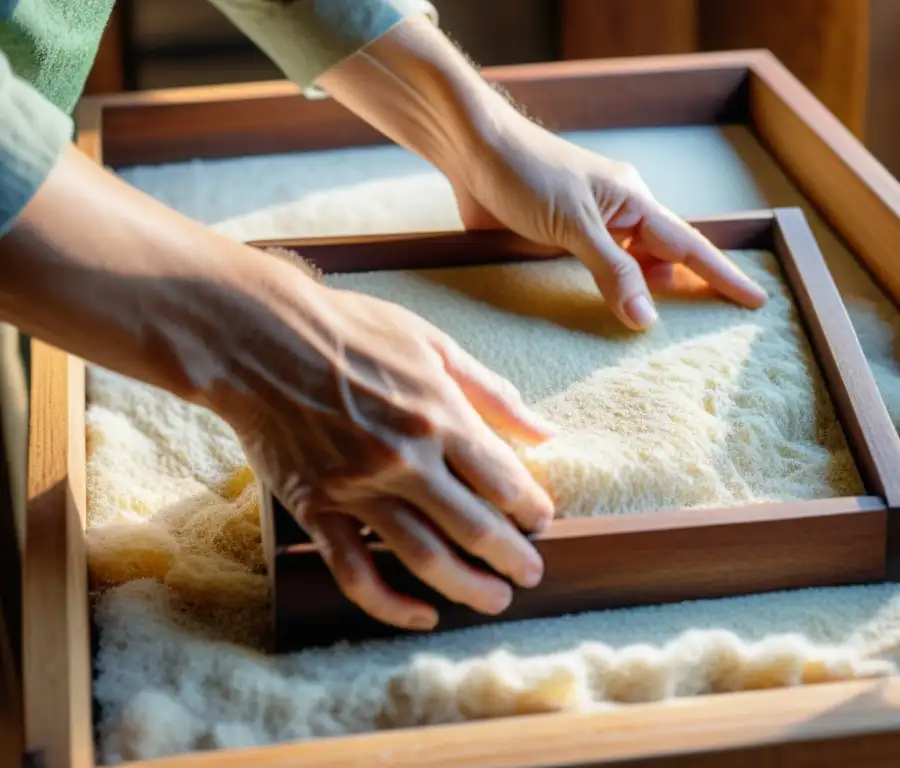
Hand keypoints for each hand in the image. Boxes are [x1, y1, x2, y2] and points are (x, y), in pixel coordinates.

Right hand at [215, 269, 555, 630]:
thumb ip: (491, 392)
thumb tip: (545, 433)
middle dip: (511, 557)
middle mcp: (404, 460)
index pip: (502, 480)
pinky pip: (354, 571)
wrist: (258, 337)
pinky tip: (420, 614)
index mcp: (438, 415)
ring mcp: (357, 489)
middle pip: (473, 527)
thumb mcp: (432, 344)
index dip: (530, 508)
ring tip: (495, 599)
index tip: (540, 520)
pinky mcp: (317, 509)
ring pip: (423, 556)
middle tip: (531, 573)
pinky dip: (389, 604)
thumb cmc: (350, 330)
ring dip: (467, 586)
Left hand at [448, 112, 768, 330]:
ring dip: (639, 296)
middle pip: (661, 261)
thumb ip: (612, 271)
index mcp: (633, 202)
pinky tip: (607, 315)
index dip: (723, 275)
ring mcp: (587, 230)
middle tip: (712, 330)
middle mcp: (617, 216)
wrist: (471, 151)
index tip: (756, 299)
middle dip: (684, 291)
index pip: (689, 246)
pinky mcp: (556, 241)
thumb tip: (647, 317)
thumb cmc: (526, 174)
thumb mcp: (575, 226)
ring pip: (627, 270)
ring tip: (660, 334)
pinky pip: (591, 274)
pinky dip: (603, 294)